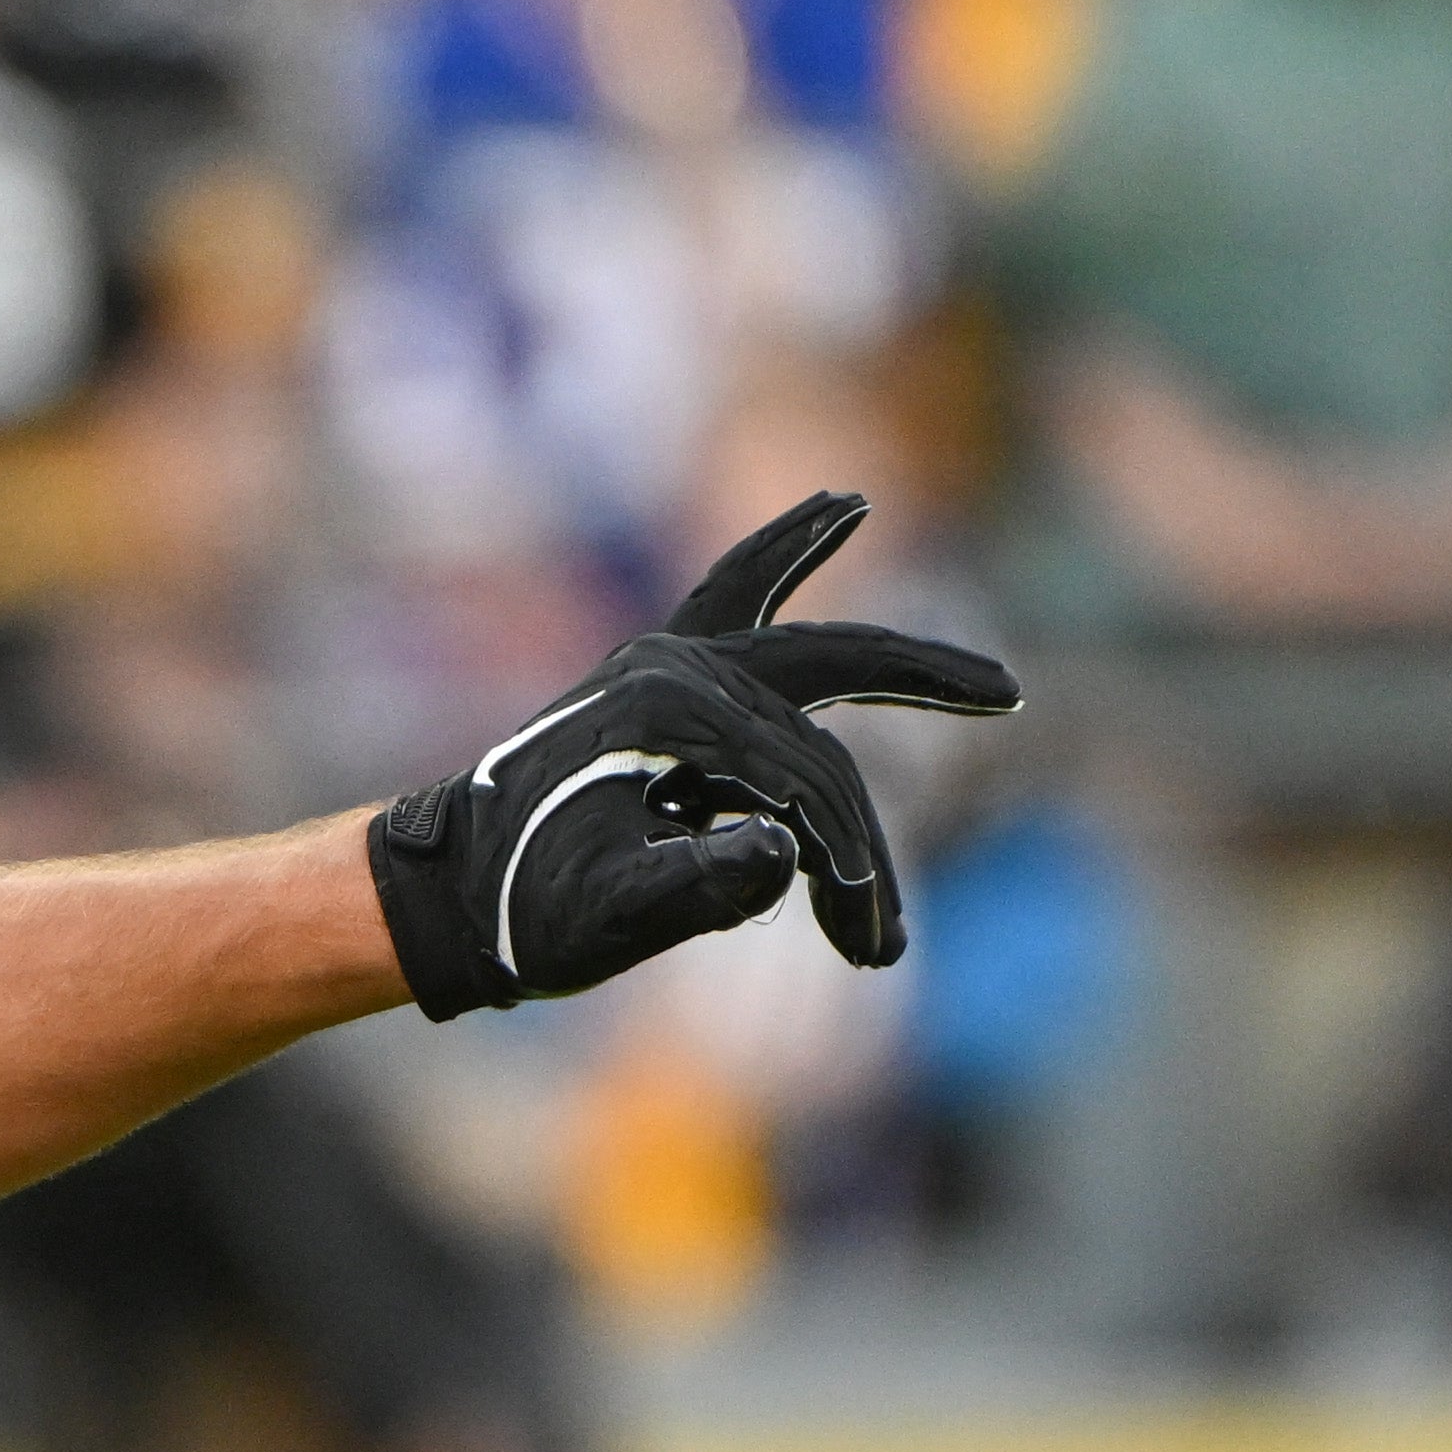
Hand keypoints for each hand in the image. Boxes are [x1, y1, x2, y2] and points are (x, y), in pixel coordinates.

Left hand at [362, 495, 1020, 1015]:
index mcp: (669, 715)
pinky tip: (838, 509)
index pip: (804, 786)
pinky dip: (786, 556)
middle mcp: (673, 667)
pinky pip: (740, 597)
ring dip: (884, 674)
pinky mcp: (658, 677)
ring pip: (804, 653)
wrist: (445, 892)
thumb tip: (785, 854)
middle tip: (1005, 693)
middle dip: (923, 679)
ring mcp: (665, 664)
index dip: (848, 865)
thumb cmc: (523, 913)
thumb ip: (693, 890)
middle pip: (831, 668)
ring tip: (986, 690)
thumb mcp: (605, 922)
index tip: (869, 943)